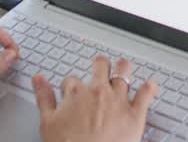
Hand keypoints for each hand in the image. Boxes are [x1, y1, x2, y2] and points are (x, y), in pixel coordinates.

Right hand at [34, 56, 157, 141]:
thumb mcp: (47, 122)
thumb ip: (43, 97)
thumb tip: (38, 79)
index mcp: (77, 93)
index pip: (72, 80)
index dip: (70, 87)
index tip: (71, 93)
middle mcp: (99, 91)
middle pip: (101, 66)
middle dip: (99, 65)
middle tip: (99, 68)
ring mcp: (119, 101)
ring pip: (124, 72)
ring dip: (123, 68)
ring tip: (123, 68)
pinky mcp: (135, 114)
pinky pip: (146, 95)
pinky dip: (149, 88)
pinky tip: (149, 84)